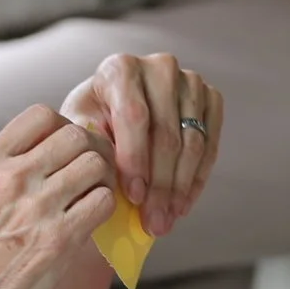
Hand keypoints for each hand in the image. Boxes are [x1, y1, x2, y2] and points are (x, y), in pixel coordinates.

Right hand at [0, 106, 120, 288]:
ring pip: (96, 165)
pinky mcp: (58, 240)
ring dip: (105, 180)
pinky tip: (93, 223)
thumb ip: (2, 174)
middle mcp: (9, 178)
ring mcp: (35, 208)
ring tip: (95, 198)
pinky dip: (106, 209)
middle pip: (76, 134)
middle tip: (94, 174)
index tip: (67, 151)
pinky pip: (103, 203)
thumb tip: (47, 154)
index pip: (40, 115)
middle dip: (93, 151)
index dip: (64, 128)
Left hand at [61, 52, 224, 237]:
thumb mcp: (78, 129)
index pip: (135, 116)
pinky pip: (210, 144)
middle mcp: (159, 67)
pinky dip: (197, 179)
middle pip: (167, 133)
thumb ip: (88, 147)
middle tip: (154, 221)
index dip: (135, 160)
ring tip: (166, 219)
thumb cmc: (92, 122)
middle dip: (160, 185)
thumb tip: (106, 175)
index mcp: (120, 68)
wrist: (114, 108)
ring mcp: (189, 81)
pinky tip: (183, 204)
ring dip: (181, 188)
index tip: (134, 198)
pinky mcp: (210, 97)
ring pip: (193, 142)